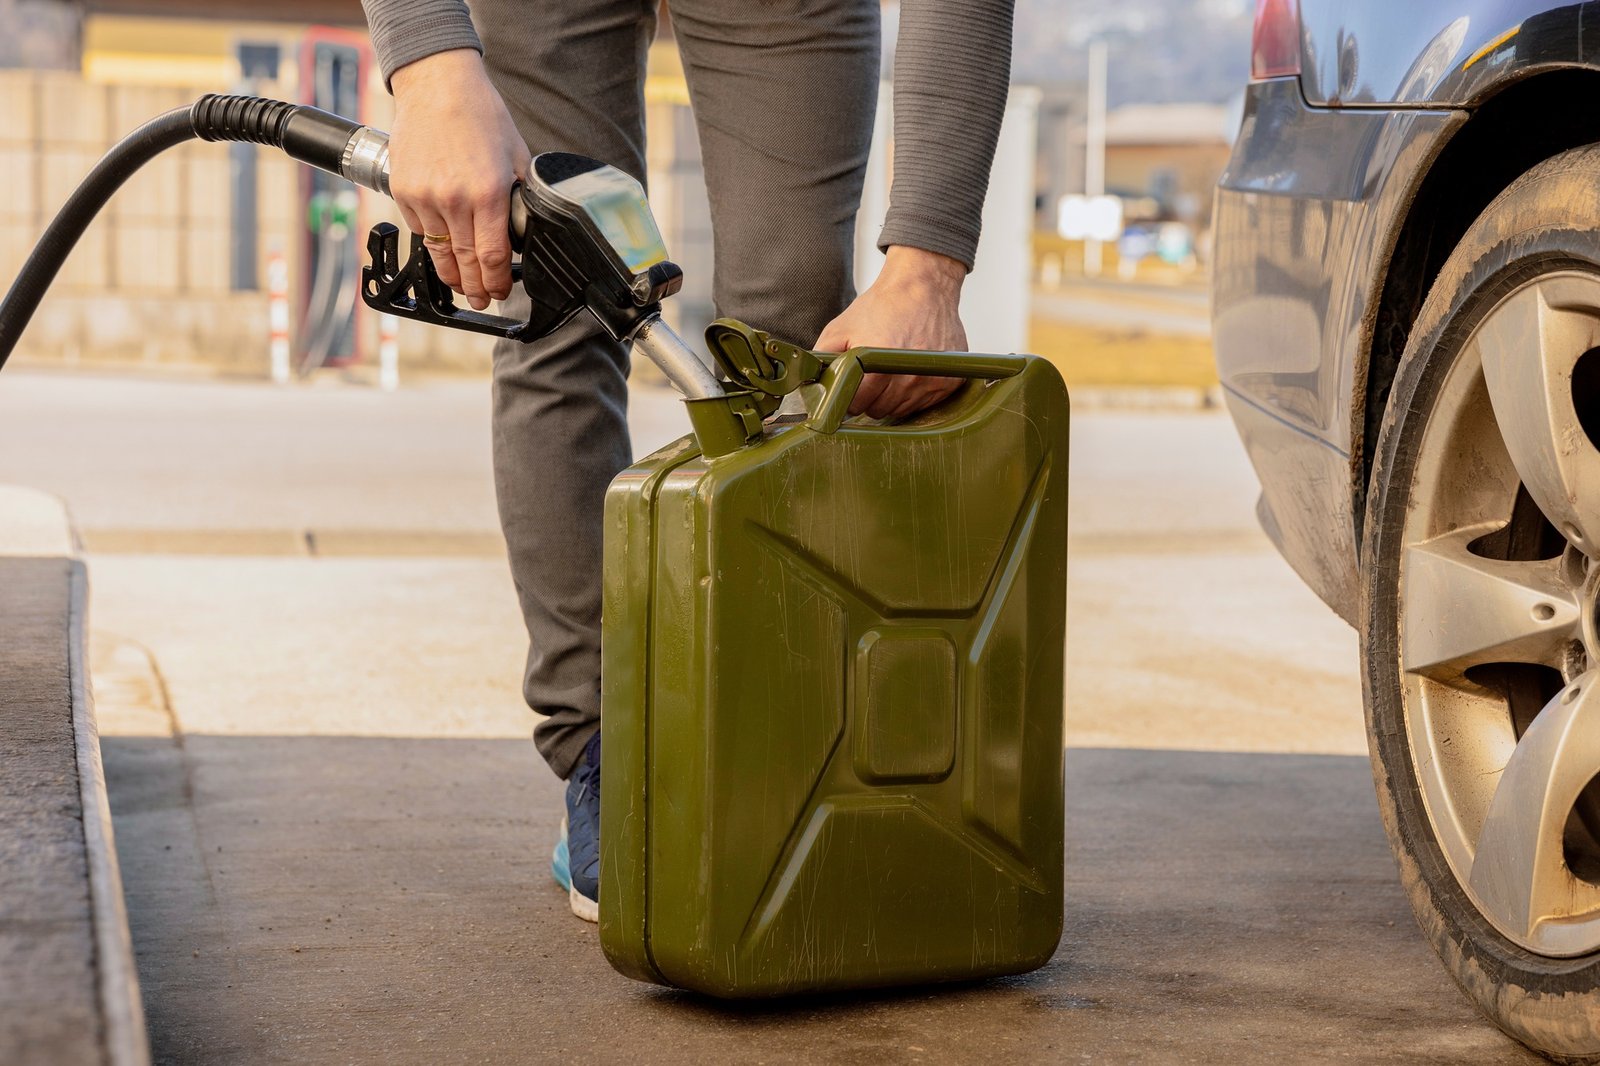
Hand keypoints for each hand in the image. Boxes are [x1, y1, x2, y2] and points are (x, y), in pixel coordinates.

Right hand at [389, 49, 530, 310]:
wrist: (437, 86)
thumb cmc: (481, 115)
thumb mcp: (517, 156)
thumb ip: (521, 196)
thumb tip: (524, 229)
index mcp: (488, 193)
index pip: (493, 256)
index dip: (498, 281)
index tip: (500, 290)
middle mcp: (454, 200)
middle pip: (465, 261)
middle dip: (475, 287)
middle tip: (481, 300)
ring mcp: (424, 197)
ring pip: (438, 252)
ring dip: (451, 275)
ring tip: (462, 287)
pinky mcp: (403, 191)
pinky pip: (420, 230)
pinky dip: (432, 245)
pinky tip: (442, 252)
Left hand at [814, 246, 968, 419]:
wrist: (924, 286)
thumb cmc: (882, 306)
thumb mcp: (841, 327)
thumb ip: (822, 357)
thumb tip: (808, 385)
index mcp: (879, 366)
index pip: (857, 405)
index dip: (850, 396)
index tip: (853, 382)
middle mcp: (909, 378)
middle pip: (879, 411)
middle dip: (871, 397)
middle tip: (873, 372)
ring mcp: (932, 381)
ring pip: (902, 410)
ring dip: (893, 397)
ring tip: (891, 370)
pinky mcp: (949, 382)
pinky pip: (925, 405)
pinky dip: (915, 393)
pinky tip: (910, 371)